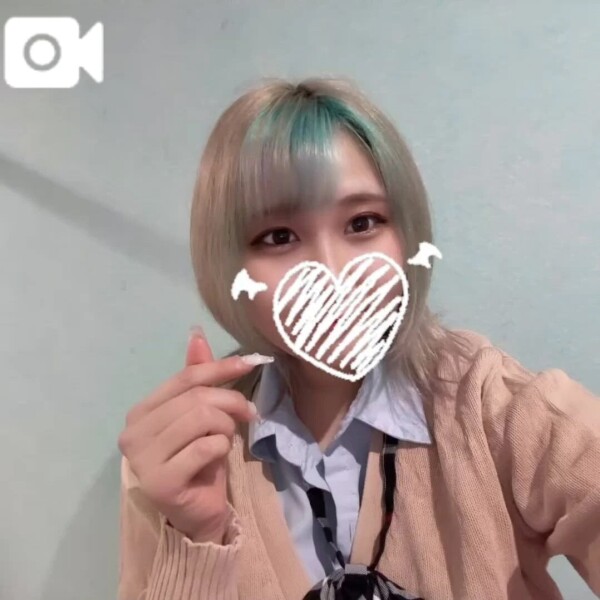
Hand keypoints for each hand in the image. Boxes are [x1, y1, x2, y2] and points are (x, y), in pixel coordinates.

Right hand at [118, 329, 261, 542]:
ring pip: (202, 418)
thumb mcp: (200, 414)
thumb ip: (196, 377)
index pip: (185, 378)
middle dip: (231, 401)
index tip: (252, 361)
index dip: (221, 367)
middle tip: (249, 413)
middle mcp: (133, 432)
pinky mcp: (160, 482)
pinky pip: (206, 447)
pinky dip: (222, 447)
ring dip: (226, 426)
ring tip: (228, 438)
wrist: (197, 512)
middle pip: (196, 397)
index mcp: (140, 411)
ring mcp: (142, 459)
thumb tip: (196, 333)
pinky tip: (219, 457)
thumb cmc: (198, 461)